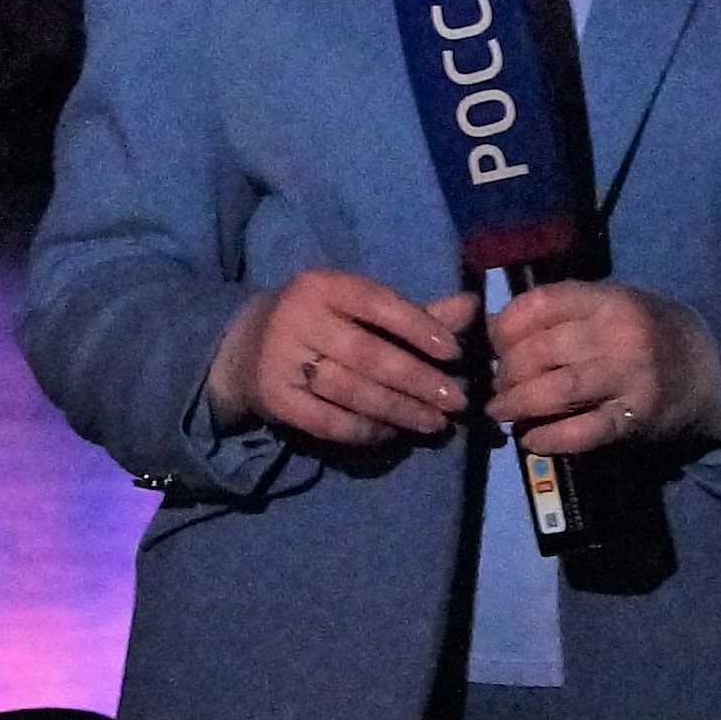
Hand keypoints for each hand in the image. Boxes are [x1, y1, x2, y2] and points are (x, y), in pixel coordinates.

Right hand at [209, 268, 477, 449]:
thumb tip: (472, 307)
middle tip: (456, 401)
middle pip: (368, 354)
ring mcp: (281, 360)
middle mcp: (298, 317)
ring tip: (435, 423)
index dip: (419, 327)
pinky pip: (328, 421)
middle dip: (418, 380)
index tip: (454, 353)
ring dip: (399, 410)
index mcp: (323, 285)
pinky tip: (393, 433)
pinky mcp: (275, 399)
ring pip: (351, 391)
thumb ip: (416, 313)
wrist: (248, 347)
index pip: (378, 303)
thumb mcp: (361, 309)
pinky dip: (365, 430)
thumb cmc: (324, 323)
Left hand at [485, 278, 720, 457]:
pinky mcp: (635, 420)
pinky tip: (531, 439)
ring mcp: (629, 379)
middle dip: (506, 371)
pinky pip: (581, 432)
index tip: (493, 344)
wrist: (714, 370)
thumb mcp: (612, 306)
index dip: (506, 326)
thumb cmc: (650, 334)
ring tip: (502, 411)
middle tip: (497, 384)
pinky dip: (549, 438)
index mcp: (609, 300)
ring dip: (518, 404)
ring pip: (556, 391)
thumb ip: (562, 314)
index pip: (541, 305)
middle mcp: (619, 336)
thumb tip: (493, 329)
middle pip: (540, 350)